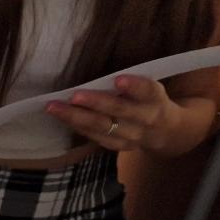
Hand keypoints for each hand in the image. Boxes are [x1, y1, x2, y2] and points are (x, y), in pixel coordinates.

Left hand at [46, 76, 179, 152]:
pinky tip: (62, 118)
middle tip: (73, 96)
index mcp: (156, 99)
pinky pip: (96, 137)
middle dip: (94, 103)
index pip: (147, 91)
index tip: (118, 80)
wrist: (165, 132)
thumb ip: (132, 83)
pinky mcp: (118, 147)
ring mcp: (131, 136)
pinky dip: (78, 127)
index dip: (134, 86)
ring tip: (54, 108)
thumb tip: (97, 72)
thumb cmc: (149, 100)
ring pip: (102, 127)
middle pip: (119, 110)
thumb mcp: (150, 88)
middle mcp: (145, 119)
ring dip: (76, 117)